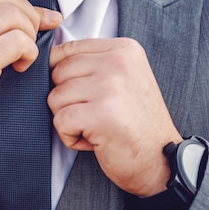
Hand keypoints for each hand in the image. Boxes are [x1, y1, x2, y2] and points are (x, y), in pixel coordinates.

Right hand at [0, 0, 62, 169]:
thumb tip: (38, 17)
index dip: (26, 7)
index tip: (44, 22)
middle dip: (30, 17)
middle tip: (31, 44)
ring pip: (12, 15)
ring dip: (29, 36)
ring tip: (23, 59)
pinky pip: (16, 42)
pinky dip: (28, 53)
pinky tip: (20, 69)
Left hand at [48, 37, 182, 196]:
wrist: (161, 160)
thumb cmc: (136, 123)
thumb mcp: (123, 79)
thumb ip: (93, 64)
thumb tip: (47, 61)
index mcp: (123, 49)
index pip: (67, 49)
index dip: (61, 75)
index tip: (80, 95)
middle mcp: (118, 62)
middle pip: (58, 73)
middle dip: (66, 100)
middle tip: (93, 115)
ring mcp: (110, 87)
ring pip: (55, 97)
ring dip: (69, 119)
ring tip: (96, 127)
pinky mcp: (101, 114)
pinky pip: (60, 120)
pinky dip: (70, 137)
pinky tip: (94, 140)